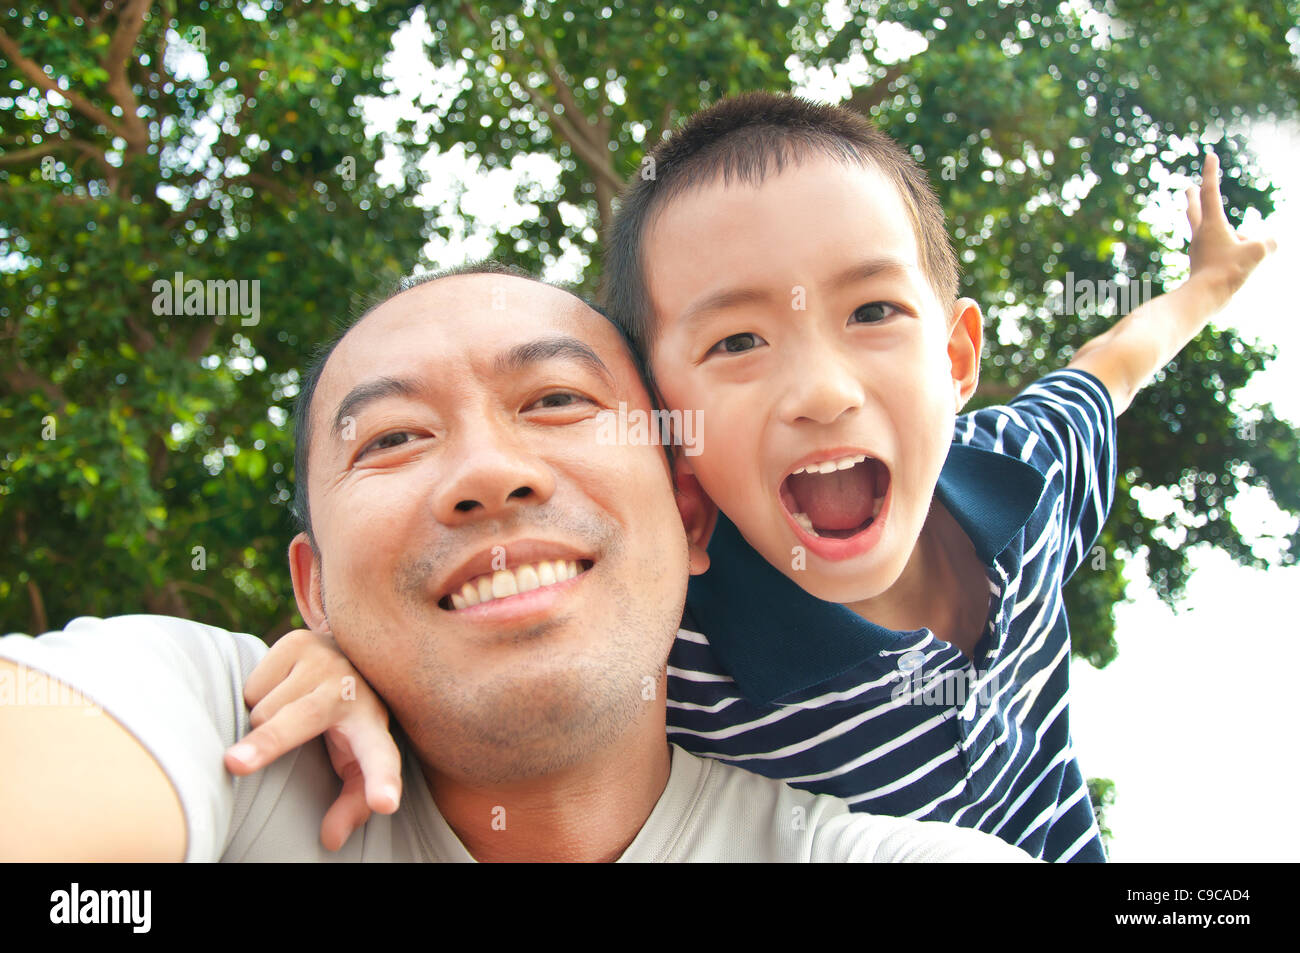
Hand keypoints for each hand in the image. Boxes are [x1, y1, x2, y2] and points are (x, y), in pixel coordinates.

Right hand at [223, 628, 401, 850]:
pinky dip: (256, 696)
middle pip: (302, 722)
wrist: (348, 655)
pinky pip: (252, 686)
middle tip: (235, 765)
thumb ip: (351, 805)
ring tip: (289, 711)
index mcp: (371, 727)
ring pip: (263, 710)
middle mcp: (350, 689)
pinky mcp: (296, 641)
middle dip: (270, 743)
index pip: (380, 758)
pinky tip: (282, 689)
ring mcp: (324, 660)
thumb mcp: (356, 764)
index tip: (384, 804)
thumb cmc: (348, 724)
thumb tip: (331, 840)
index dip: (381, 782)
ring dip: (263, 722)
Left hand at [1186, 149, 1276, 308]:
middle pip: (1195, 210)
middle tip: (1187, 188)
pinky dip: (1229, 250)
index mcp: (1212, 225)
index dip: (1211, 172)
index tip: (1209, 156)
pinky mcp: (1200, 265)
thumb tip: (1270, 243)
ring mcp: (1199, 250)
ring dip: (1226, 232)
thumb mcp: (1257, 253)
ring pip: (1212, 234)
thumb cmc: (1228, 272)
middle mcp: (1201, 235)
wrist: (1203, 298)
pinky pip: (1218, 252)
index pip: (1210, 192)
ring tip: (1240, 245)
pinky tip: (1233, 264)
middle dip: (1194, 197)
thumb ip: (1269, 243)